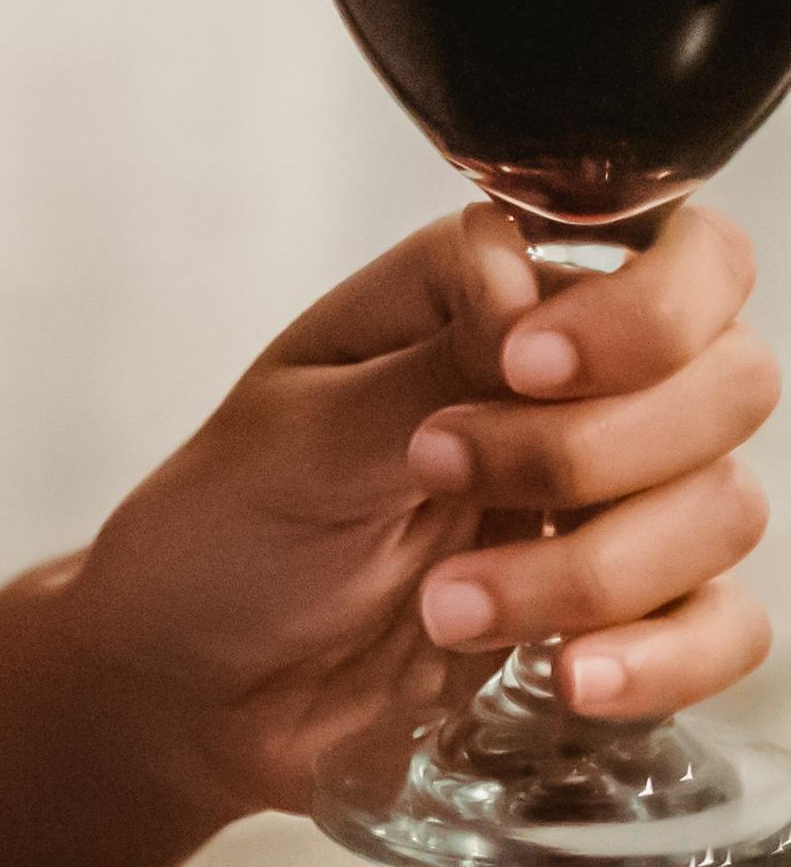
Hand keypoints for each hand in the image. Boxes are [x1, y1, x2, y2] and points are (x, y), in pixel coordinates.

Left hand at [18, 205, 775, 823]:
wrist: (206, 681)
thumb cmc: (231, 528)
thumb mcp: (307, 433)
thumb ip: (433, 364)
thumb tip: (530, 287)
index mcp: (489, 300)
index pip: (672, 251)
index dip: (632, 312)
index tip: (522, 368)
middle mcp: (572, 388)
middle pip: (726, 379)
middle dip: (596, 448)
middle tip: (445, 474)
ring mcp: (612, 501)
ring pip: (723, 508)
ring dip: (590, 571)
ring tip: (449, 606)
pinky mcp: (627, 610)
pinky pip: (724, 625)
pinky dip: (662, 657)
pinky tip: (571, 676)